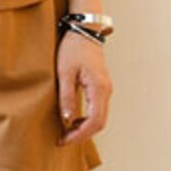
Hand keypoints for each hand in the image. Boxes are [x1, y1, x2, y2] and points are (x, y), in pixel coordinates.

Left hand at [56, 29, 112, 145]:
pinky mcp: (102, 87)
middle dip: (82, 135)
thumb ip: (66, 97)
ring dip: (84, 128)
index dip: (79, 135)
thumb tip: (67, 119)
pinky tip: (73, 119)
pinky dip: (87, 119)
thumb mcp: (64, 73)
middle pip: (99, 123)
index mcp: (98, 88)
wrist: (84, 31)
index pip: (94, 121)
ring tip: (66, 131)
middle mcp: (106, 91)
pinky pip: (98, 110)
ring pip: (99, 118)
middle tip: (63, 139)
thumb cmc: (73, 48)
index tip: (63, 140)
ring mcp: (106, 89)